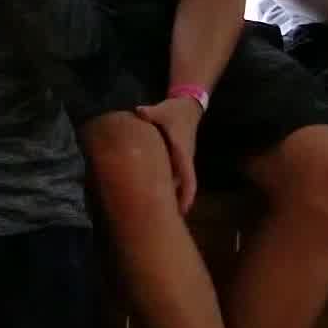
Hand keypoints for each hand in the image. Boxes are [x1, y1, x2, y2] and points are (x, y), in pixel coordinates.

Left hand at [136, 92, 200, 211]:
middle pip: (184, 187)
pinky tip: (153, 192)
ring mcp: (182, 160)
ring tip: (158, 212)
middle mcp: (184, 160)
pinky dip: (167, 186)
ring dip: (172, 196)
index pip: (188, 179)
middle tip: (165, 221)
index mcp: (182, 153)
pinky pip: (174, 176)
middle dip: (178, 204)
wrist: (187, 106)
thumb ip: (150, 113)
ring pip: (178, 183)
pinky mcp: (177, 158)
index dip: (186, 195)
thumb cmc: (175, 111)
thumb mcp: (163, 110)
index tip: (182, 212)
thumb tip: (138, 111)